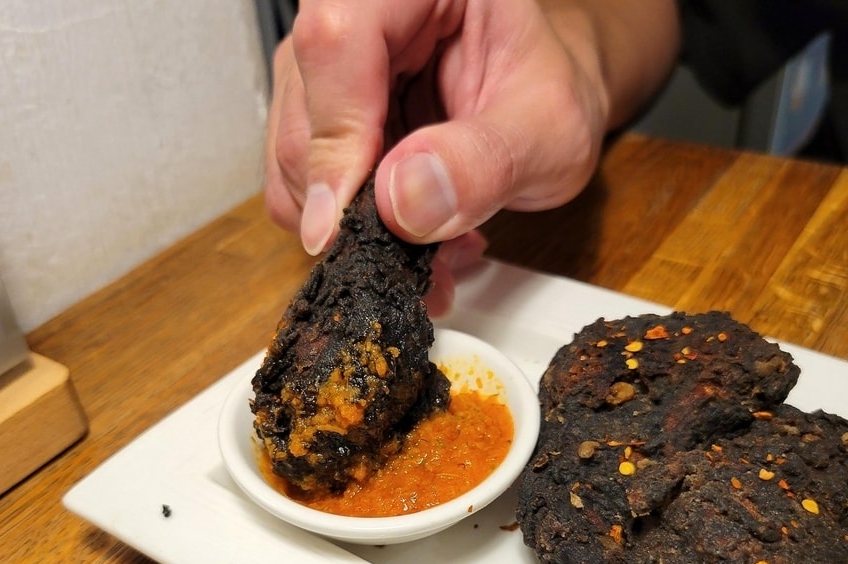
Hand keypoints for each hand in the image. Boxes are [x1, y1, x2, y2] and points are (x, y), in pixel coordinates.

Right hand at [265, 0, 612, 250]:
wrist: (545, 108)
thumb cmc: (553, 96)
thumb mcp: (547, 131)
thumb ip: (482, 161)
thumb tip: (403, 202)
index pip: (338, 42)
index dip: (334, 138)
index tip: (346, 222)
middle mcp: (357, 14)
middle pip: (302, 112)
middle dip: (351, 205)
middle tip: (420, 256)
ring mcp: (330, 71)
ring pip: (294, 160)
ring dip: (357, 228)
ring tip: (435, 246)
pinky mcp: (323, 120)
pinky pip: (309, 188)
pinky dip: (356, 230)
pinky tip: (414, 234)